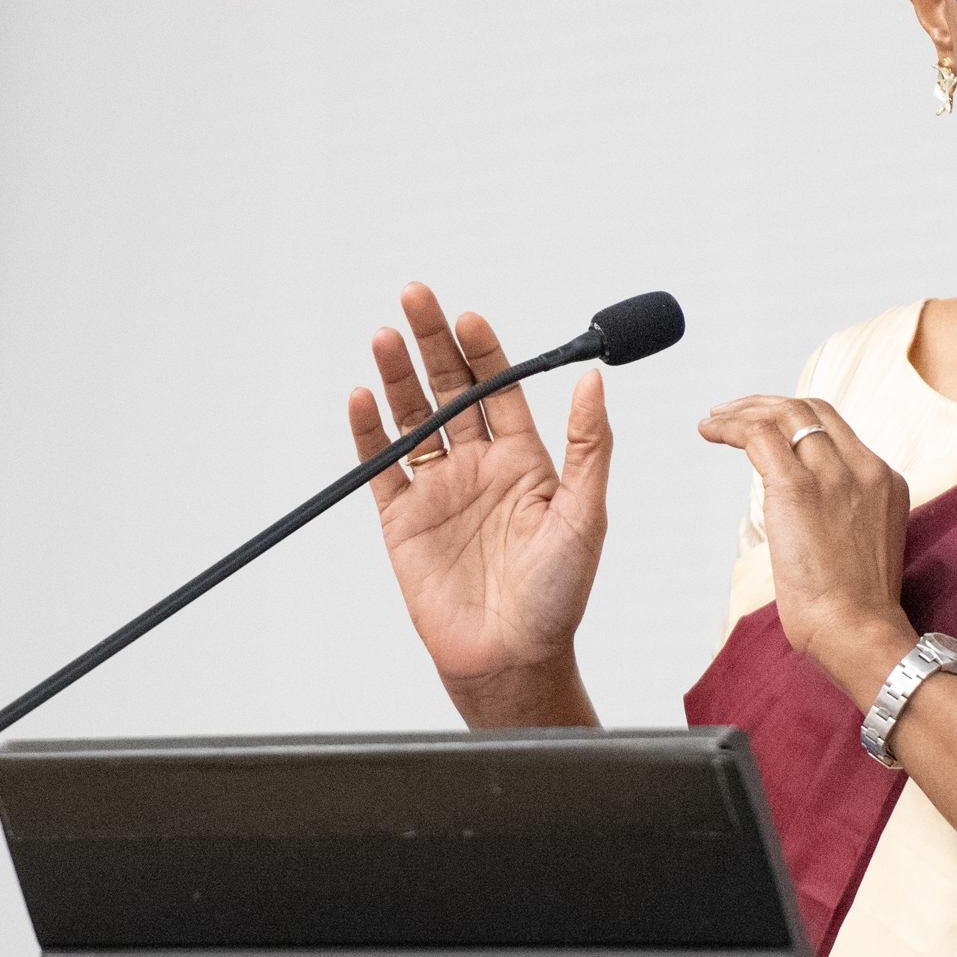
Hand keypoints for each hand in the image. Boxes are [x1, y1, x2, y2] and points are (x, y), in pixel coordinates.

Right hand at [348, 283, 609, 726]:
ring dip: (397, 376)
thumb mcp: (586, 514)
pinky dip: (369, 431)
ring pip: (412, 418)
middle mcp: (478, 467)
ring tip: (385, 335)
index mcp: (524, 461)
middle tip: (416, 297)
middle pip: (449, 389)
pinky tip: (362, 396)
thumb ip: (588, 444)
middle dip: (432, 342)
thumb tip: (594, 379)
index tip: (469, 318)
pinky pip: (381, 466)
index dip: (483, 351)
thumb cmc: (557, 596)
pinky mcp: (402, 521)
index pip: (499, 388)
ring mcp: (438, 491)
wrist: (510, 659)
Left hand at [697, 395, 911, 697]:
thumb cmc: (854, 610)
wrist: (858, 631)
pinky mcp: (797, 489)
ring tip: (713, 420)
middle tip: (732, 413)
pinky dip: (730, 426)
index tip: (765, 426)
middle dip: (766, 404)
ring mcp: (833, 475)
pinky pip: (759, 435)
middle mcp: (863, 468)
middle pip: (811, 409)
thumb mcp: (861, 547)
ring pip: (784, 414)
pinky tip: (708, 431)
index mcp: (884, 481)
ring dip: (743, 411)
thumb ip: (841, 518)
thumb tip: (800, 516)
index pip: (835, 427)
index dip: (795, 418)